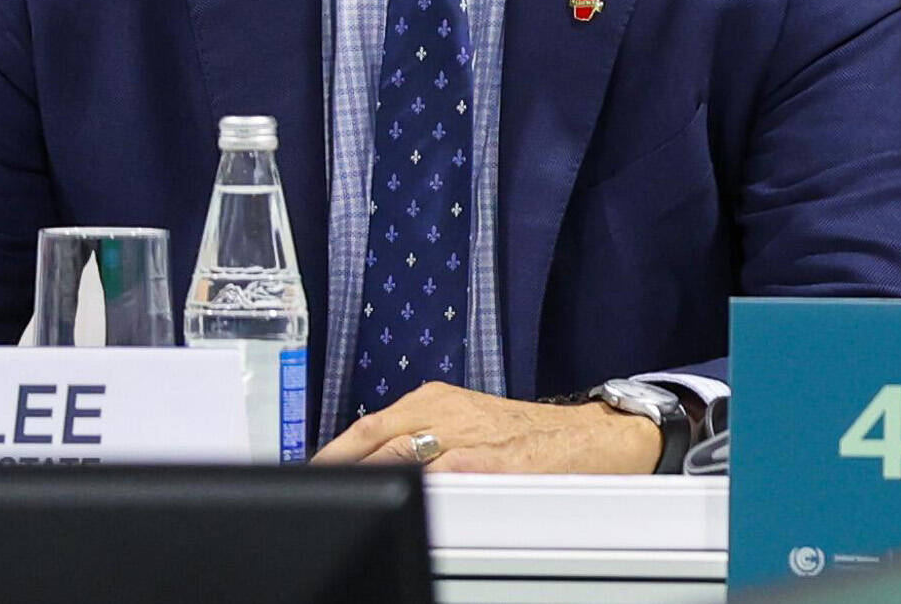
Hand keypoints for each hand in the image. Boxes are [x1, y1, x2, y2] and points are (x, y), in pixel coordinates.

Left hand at [310, 382, 661, 473]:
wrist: (590, 438)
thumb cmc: (526, 437)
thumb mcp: (465, 422)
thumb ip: (421, 437)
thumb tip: (372, 464)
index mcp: (433, 400)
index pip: (368, 425)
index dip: (334, 451)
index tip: (310, 472)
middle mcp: (444, 412)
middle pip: (376, 437)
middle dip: (341, 465)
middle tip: (315, 488)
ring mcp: (468, 436)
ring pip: (403, 454)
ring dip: (370, 477)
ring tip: (345, 498)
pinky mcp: (494, 463)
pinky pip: (447, 475)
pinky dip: (419, 487)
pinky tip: (399, 501)